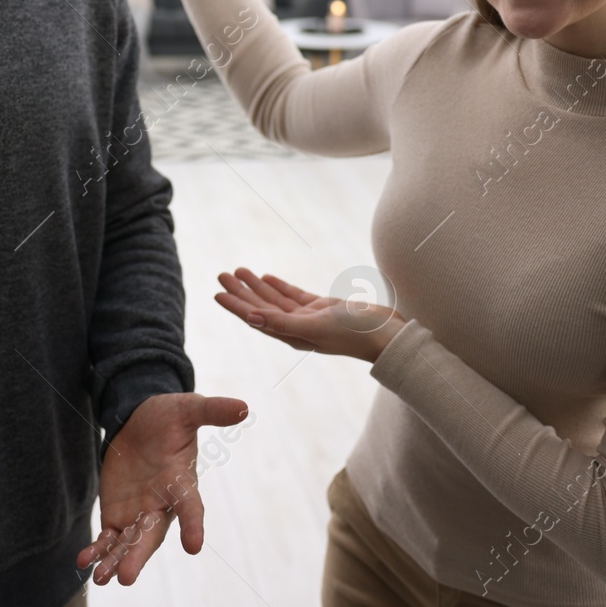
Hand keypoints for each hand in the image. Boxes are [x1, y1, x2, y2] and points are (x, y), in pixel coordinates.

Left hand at [77, 392, 249, 585]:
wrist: (141, 423)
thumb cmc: (170, 418)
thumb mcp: (188, 408)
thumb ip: (211, 410)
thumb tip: (243, 407)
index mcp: (181, 482)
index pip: (190, 506)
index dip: (193, 524)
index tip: (194, 546)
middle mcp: (161, 505)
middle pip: (151, 535)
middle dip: (138, 556)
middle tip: (126, 577)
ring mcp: (139, 513)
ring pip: (128, 543)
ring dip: (115, 561)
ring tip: (102, 579)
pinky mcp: (118, 515)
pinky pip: (109, 539)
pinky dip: (98, 551)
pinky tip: (84, 562)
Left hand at [214, 267, 407, 362]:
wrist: (388, 335)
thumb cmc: (355, 333)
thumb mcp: (316, 326)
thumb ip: (283, 323)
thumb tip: (250, 318)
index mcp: (292, 336)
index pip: (256, 318)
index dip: (236, 306)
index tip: (217, 292)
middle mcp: (297, 328)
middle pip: (262, 307)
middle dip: (241, 291)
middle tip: (222, 273)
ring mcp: (310, 318)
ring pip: (276, 300)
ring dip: (257, 285)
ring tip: (238, 270)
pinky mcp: (323, 309)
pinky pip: (294, 296)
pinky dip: (279, 286)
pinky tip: (266, 277)